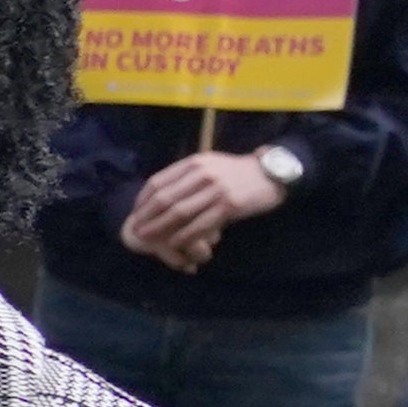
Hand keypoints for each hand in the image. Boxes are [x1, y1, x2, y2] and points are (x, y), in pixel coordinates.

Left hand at [119, 145, 286, 268]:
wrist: (272, 174)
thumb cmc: (238, 173)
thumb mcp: (211, 165)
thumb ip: (188, 176)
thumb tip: (161, 194)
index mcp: (195, 163)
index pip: (158, 182)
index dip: (142, 200)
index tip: (135, 213)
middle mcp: (203, 174)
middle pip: (164, 198)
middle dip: (146, 216)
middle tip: (135, 230)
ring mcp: (216, 190)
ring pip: (179, 213)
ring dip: (159, 229)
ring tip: (147, 239)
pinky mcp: (229, 206)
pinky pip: (200, 225)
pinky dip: (184, 236)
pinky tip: (174, 244)